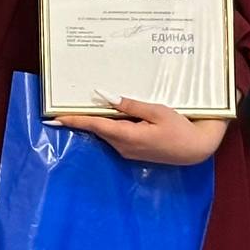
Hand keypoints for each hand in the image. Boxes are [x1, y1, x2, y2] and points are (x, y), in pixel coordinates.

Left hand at [56, 93, 227, 166]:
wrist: (195, 150)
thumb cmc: (180, 128)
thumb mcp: (157, 111)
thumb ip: (131, 106)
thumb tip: (106, 97)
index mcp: (128, 136)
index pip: (95, 126)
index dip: (74, 121)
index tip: (54, 118)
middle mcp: (122, 146)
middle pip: (96, 129)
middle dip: (79, 119)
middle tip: (60, 107)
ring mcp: (126, 151)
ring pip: (104, 133)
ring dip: (93, 122)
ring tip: (78, 107)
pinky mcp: (131, 151)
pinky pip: (113, 136)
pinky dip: (106, 126)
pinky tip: (104, 116)